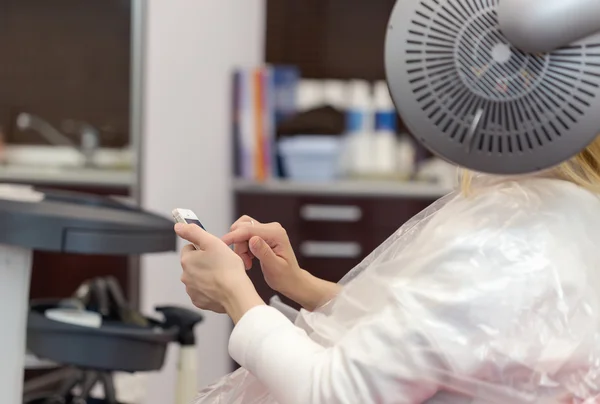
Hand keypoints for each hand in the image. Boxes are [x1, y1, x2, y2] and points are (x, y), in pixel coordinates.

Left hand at [175, 223, 264, 322]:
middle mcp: (185, 276)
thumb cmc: (228, 269)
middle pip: (194, 263)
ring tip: (222, 275)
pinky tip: (220, 286)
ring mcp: (191, 290)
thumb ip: (194, 231)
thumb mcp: (212, 242)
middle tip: (220, 263)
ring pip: (198, 277)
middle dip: (205, 262)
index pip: (190, 247)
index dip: (203, 247)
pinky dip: (210, 288)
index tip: (213, 251)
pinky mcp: (199, 301)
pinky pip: (202, 291)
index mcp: (186, 260)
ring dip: (207, 275)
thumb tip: (178, 226)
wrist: (236, 294)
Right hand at [222, 216, 341, 310]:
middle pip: (244, 227)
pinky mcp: (262, 234)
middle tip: (244, 262)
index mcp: (276, 234)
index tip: (221, 244)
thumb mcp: (275, 268)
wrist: (291, 280)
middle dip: (238, 244)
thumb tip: (252, 239)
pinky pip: (245, 235)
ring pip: (242, 230)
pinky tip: (249, 259)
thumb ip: (264, 253)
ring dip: (240, 247)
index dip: (234, 236)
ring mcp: (267, 230)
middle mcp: (272, 228)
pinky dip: (242, 247)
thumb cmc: (285, 277)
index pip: (249, 229)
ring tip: (247, 262)